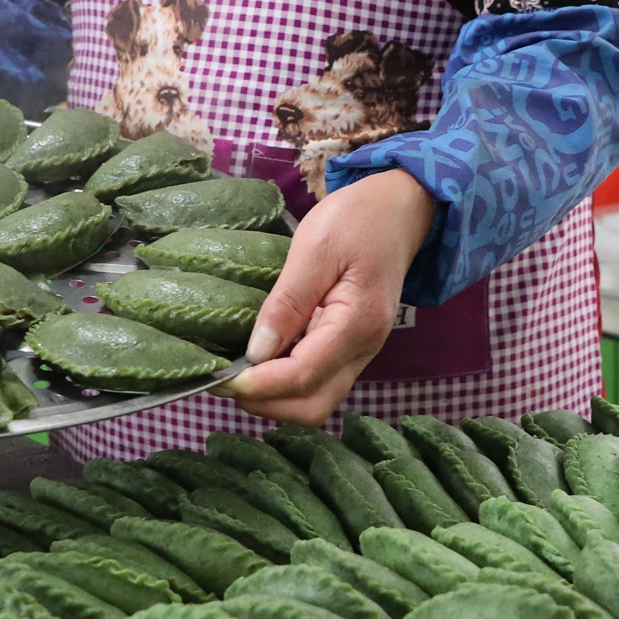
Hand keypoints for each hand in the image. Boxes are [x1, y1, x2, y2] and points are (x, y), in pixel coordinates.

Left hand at [227, 169, 437, 425]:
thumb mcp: (315, 247)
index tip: (219, 378)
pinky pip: (318, 383)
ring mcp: (360, 353)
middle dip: (265, 403)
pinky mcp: (350, 350)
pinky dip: (284, 386)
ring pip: (316, 402)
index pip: (304, 375)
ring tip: (235, 374)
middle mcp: (364, 349)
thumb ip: (287, 302)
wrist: (399, 212)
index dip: (259, 385)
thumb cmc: (357, 220)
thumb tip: (257, 352)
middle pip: (313, 406)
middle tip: (222, 380)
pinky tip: (259, 364)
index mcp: (357, 323)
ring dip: (273, 399)